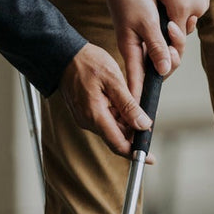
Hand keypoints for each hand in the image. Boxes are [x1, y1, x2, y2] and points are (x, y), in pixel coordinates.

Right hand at [59, 43, 154, 157]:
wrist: (63, 56)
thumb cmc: (87, 63)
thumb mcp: (113, 80)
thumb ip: (128, 105)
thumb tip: (143, 124)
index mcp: (95, 116)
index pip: (118, 144)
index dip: (135, 153)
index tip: (150, 158)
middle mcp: (88, 121)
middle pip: (117, 137)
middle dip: (134, 132)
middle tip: (149, 117)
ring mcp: (85, 118)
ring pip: (112, 128)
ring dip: (127, 121)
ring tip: (137, 104)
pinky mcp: (85, 112)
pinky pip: (105, 120)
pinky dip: (118, 115)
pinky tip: (125, 101)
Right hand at [105, 0, 182, 101]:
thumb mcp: (148, 22)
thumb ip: (157, 46)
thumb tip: (165, 70)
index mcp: (131, 50)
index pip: (136, 83)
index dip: (141, 101)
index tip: (144, 120)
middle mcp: (134, 50)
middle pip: (156, 70)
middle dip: (171, 61)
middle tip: (175, 42)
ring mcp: (139, 42)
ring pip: (161, 56)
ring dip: (174, 45)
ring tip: (174, 26)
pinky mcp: (144, 32)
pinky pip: (161, 44)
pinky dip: (171, 39)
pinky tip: (173, 27)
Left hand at [143, 0, 213, 47]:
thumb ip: (148, 6)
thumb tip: (141, 22)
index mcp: (179, 9)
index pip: (170, 38)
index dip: (160, 42)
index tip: (150, 45)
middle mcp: (194, 10)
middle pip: (178, 32)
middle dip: (167, 30)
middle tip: (152, 25)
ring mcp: (203, 4)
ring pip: (185, 20)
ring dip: (175, 17)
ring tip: (163, 4)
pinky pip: (192, 9)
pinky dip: (183, 6)